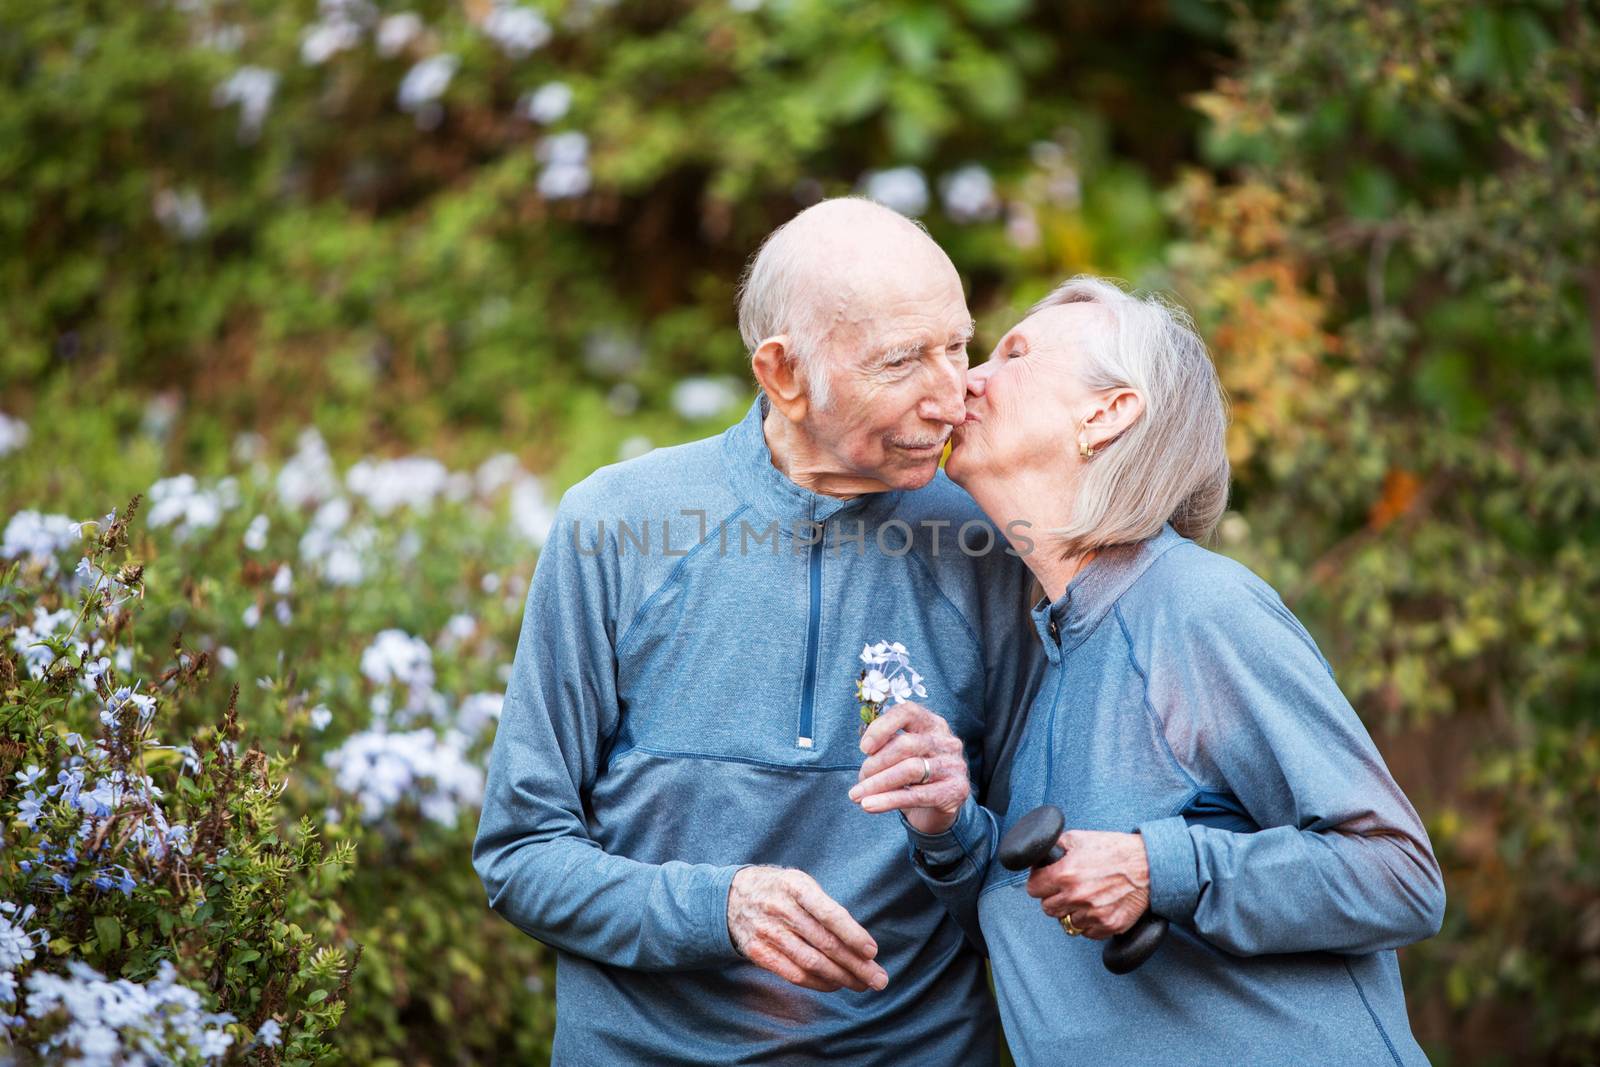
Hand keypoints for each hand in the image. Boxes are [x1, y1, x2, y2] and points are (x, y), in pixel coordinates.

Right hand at [727, 866, 888, 992]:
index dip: (853, 935)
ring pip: (811, 963)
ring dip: (841, 978)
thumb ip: (825, 907)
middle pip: (824, 943)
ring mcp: (767, 932)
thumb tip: (860, 941)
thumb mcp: (800, 883)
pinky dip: (818, 983)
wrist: (731, 896)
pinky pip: (794, 974)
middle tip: (879, 978)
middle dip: (856, 964)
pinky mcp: (759, 952)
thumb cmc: (779, 889)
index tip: (872, 951)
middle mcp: (780, 909)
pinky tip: (835, 985)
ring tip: (862, 984)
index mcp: (796, 886)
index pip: (829, 914)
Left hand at [848, 701, 969, 834]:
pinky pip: (917, 795)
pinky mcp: (956, 791)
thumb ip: (886, 747)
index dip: (882, 727)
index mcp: (933, 724)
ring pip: (910, 769)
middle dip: (876, 762)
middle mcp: (947, 741)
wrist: (936, 810)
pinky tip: (869, 805)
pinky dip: (888, 800)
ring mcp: (954, 766)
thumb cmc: (913, 777)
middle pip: (906, 744)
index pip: (907, 712)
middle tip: (860, 778)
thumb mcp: (900, 756)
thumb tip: (867, 748)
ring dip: (878, 783)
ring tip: (858, 795)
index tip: (864, 748)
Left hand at [1025, 830, 1150, 938]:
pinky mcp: (1109, 926)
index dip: (1039, 882)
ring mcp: (1093, 914)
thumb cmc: (1114, 849)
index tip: (1045, 880)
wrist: (1148, 865)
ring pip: (1067, 922)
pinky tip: (1096, 908)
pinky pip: (1087, 933)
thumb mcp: (1080, 838)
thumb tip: (1040, 857)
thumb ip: (1055, 847)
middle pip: (1047, 909)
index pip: (1034, 889)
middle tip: (1065, 889)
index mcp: (1065, 874)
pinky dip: (1089, 923)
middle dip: (1053, 898)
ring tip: (1084, 898)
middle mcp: (1077, 896)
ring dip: (1072, 912)